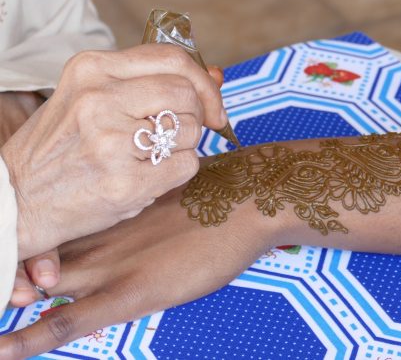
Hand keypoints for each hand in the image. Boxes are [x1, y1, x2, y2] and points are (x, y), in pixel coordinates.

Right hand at [0, 45, 227, 260]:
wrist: (17, 200)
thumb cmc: (59, 148)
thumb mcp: (92, 98)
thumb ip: (151, 83)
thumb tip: (217, 73)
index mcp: (91, 70)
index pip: (172, 59)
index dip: (203, 81)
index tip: (211, 104)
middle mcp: (99, 99)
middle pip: (187, 94)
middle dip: (197, 116)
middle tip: (179, 133)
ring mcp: (111, 142)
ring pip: (190, 131)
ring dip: (183, 146)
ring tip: (151, 156)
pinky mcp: (124, 182)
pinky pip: (186, 165)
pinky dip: (178, 171)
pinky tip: (149, 175)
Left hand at [0, 182, 282, 357]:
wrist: (241, 201)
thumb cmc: (211, 197)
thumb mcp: (165, 193)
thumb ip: (137, 206)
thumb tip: (131, 213)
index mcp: (103, 212)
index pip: (46, 228)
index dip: (21, 243)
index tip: (7, 246)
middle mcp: (96, 236)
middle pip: (30, 255)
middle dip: (5, 268)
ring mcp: (109, 264)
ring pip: (36, 286)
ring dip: (5, 296)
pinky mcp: (129, 292)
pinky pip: (68, 322)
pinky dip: (29, 340)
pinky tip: (1, 352)